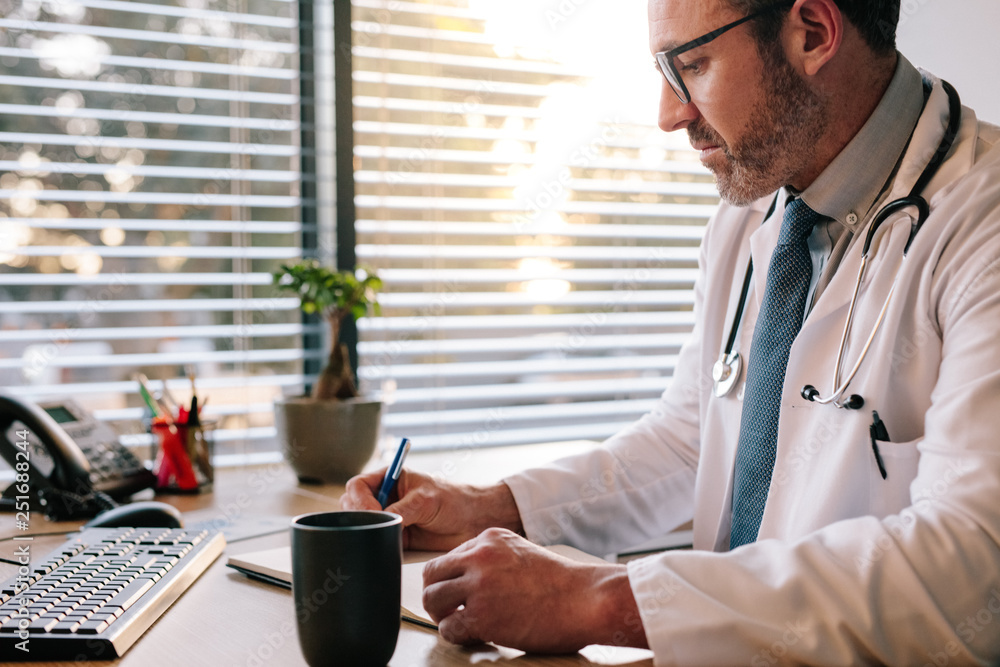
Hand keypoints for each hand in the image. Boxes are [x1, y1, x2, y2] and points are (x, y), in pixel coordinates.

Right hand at [339, 468, 522, 550]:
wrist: (475, 522)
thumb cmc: (456, 500)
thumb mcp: (427, 500)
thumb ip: (402, 510)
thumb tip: (380, 522)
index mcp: (390, 479)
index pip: (358, 486)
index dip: (360, 500)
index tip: (373, 513)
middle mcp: (386, 499)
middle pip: (354, 508)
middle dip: (359, 518)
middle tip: (376, 527)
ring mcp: (390, 519)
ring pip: (364, 527)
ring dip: (369, 533)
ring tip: (387, 537)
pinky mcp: (397, 539)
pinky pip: (379, 543)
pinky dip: (380, 547)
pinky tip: (389, 548)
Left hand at [422, 528, 647, 652]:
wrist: (585, 599)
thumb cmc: (559, 582)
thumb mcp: (520, 552)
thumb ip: (490, 558)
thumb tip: (464, 577)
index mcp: (489, 538)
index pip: (448, 557)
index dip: (449, 579)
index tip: (456, 593)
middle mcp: (479, 558)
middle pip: (431, 575)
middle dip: (436, 595)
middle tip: (447, 610)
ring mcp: (479, 587)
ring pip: (433, 599)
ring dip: (441, 615)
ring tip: (457, 623)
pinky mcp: (482, 617)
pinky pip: (449, 628)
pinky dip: (455, 635)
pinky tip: (472, 635)